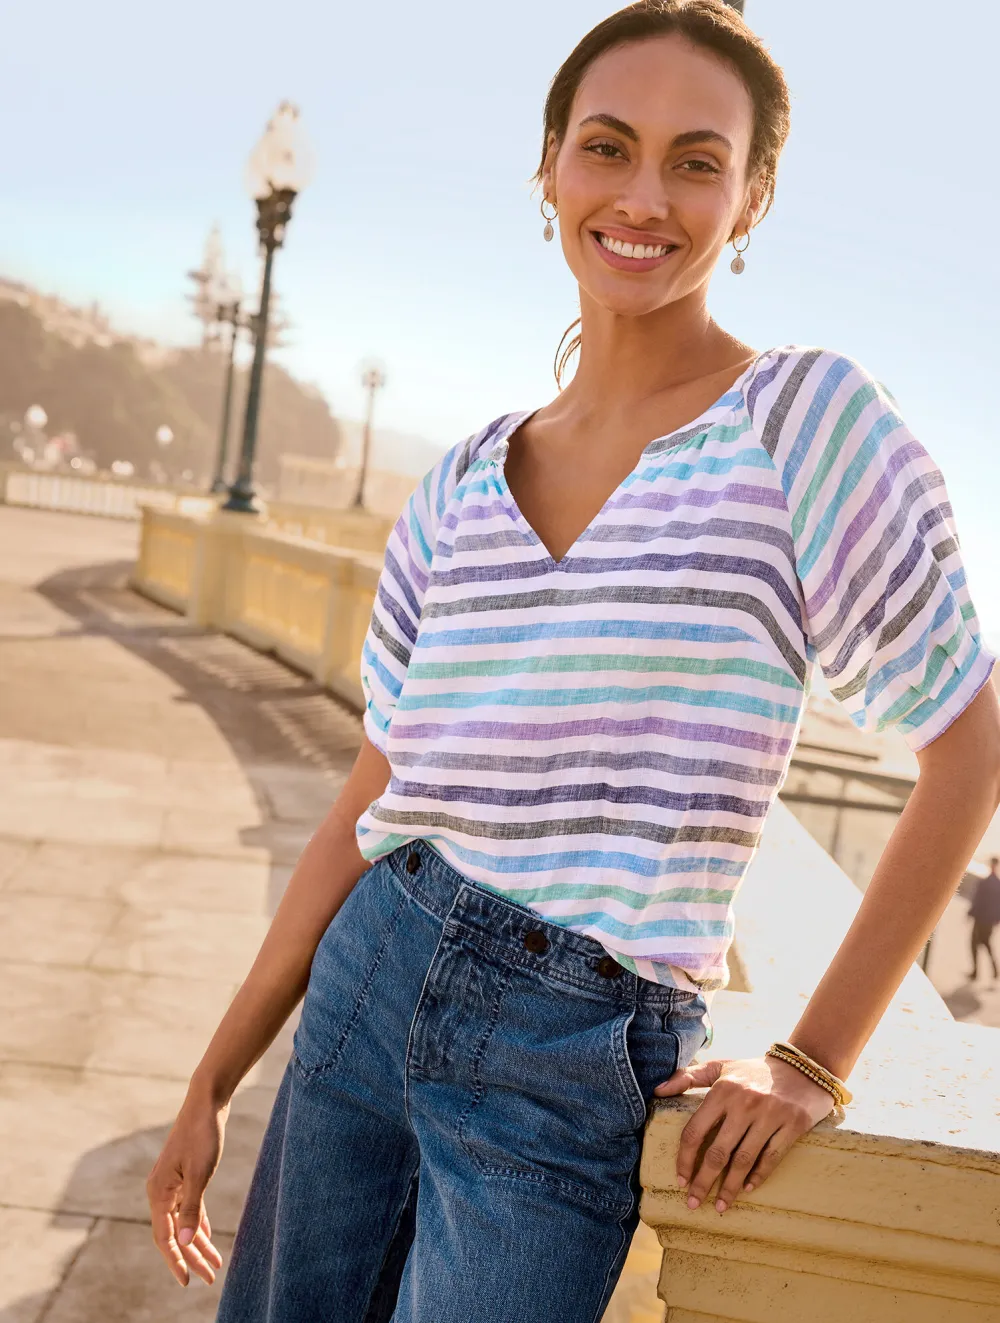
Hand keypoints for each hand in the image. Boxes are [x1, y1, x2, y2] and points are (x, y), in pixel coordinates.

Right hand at [146, 1094, 227, 1285]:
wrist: (206, 1102)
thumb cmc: (202, 1135)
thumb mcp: (199, 1173)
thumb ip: (191, 1208)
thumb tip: (183, 1242)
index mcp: (158, 1192)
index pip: (165, 1237)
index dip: (176, 1260)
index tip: (188, 1281)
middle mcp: (160, 1191)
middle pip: (174, 1233)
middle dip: (192, 1256)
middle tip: (211, 1277)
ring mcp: (172, 1183)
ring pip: (183, 1222)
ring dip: (198, 1243)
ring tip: (215, 1264)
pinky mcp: (184, 1175)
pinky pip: (189, 1208)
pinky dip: (198, 1223)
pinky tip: (207, 1238)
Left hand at [654, 1055, 834, 1213]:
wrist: (802, 1066)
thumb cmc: (754, 1071)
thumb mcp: (721, 1068)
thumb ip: (688, 1077)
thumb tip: (657, 1091)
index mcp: (723, 1090)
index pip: (696, 1130)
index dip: (685, 1158)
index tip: (680, 1179)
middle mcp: (744, 1103)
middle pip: (717, 1152)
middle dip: (703, 1181)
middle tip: (693, 1203)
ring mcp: (769, 1115)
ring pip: (743, 1160)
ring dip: (730, 1187)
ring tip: (719, 1206)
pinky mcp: (792, 1124)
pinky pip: (771, 1157)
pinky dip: (758, 1176)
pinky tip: (747, 1190)